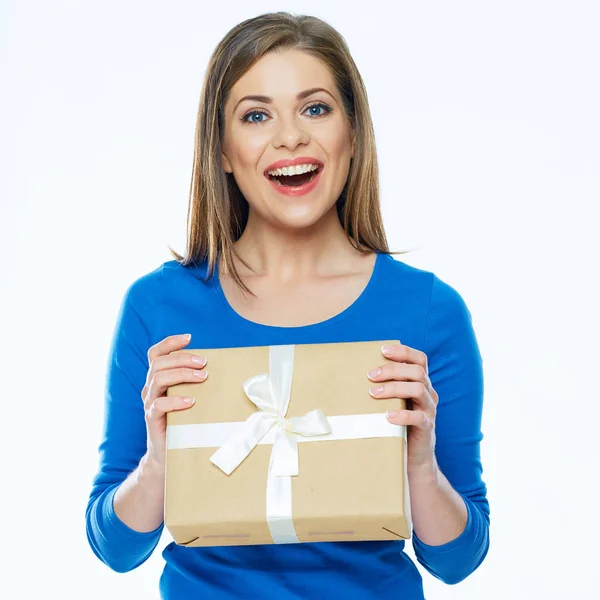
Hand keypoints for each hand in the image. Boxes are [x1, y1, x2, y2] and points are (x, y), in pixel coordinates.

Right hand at [142, 333, 208, 465]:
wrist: (167, 455)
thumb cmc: (184, 422)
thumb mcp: (189, 397)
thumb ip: (197, 383)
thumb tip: (226, 368)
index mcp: (158, 379)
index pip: (156, 354)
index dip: (170, 342)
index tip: (190, 338)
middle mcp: (151, 388)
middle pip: (158, 363)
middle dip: (183, 358)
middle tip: (204, 363)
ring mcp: (150, 403)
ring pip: (157, 379)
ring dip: (182, 374)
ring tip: (202, 377)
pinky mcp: (152, 420)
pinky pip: (158, 405)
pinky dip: (175, 400)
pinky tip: (191, 401)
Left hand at [367, 343, 438, 469]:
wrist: (413, 457)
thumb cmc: (397, 423)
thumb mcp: (393, 401)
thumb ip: (383, 387)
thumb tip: (350, 373)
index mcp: (421, 382)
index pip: (420, 359)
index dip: (404, 351)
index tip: (383, 350)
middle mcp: (428, 393)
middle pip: (417, 371)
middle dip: (392, 369)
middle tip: (370, 376)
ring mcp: (429, 410)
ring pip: (419, 389)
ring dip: (394, 388)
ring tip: (374, 393)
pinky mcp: (427, 428)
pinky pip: (419, 417)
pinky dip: (403, 414)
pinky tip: (387, 416)